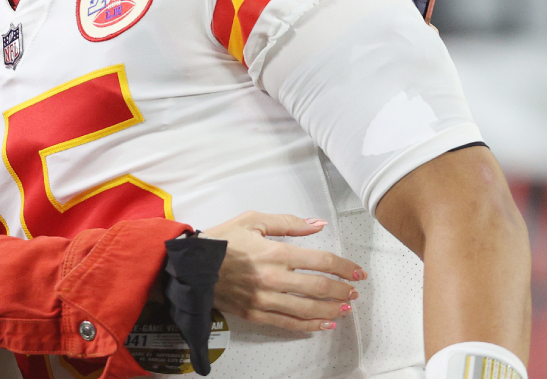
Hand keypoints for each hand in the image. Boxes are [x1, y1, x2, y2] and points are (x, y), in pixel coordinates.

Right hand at [204, 211, 363, 332]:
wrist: (190, 265)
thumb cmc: (221, 240)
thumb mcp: (253, 221)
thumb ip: (288, 223)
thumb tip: (317, 224)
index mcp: (274, 252)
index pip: (321, 261)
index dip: (344, 267)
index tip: (356, 271)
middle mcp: (272, 278)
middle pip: (319, 287)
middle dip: (342, 290)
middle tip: (354, 291)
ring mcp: (264, 299)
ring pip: (307, 309)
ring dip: (331, 310)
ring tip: (344, 308)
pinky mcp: (255, 313)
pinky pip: (288, 323)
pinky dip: (309, 326)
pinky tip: (324, 325)